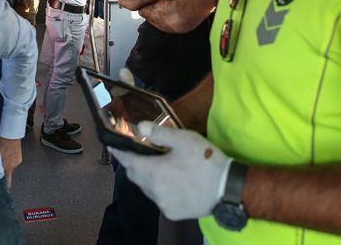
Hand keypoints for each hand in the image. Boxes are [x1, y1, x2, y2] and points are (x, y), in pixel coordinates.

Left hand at [0, 137, 21, 188]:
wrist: (11, 135)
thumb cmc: (1, 143)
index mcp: (7, 166)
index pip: (7, 180)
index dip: (6, 186)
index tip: (6, 190)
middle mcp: (13, 165)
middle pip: (8, 173)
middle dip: (3, 170)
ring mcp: (17, 161)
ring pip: (11, 167)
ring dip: (7, 164)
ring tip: (3, 157)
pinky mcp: (19, 158)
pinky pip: (14, 162)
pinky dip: (10, 160)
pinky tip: (7, 154)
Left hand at [109, 121, 231, 220]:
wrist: (227, 189)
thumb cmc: (206, 161)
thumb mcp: (184, 140)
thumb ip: (159, 133)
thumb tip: (139, 126)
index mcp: (154, 172)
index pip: (128, 161)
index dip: (119, 153)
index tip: (112, 146)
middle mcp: (154, 191)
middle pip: (135, 176)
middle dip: (134, 164)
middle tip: (139, 153)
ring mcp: (163, 204)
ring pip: (146, 189)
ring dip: (147, 177)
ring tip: (158, 166)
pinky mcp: (172, 213)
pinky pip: (159, 199)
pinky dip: (159, 189)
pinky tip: (172, 182)